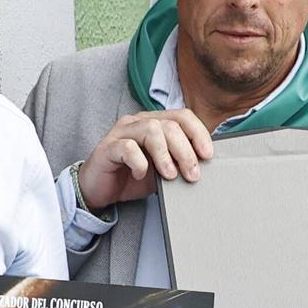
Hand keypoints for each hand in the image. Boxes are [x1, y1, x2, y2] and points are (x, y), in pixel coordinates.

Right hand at [75, 109, 214, 210]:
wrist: (99, 191)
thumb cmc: (130, 177)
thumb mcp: (162, 170)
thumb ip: (178, 162)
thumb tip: (202, 165)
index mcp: (154, 123)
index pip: (182, 116)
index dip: (198, 133)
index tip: (208, 155)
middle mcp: (138, 122)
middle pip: (169, 125)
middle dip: (185, 150)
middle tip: (192, 174)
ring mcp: (121, 132)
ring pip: (151, 130)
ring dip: (165, 155)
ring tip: (170, 175)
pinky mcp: (107, 147)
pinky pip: (127, 147)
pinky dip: (139, 162)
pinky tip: (141, 175)